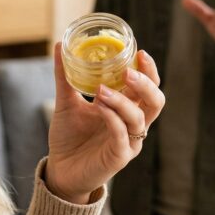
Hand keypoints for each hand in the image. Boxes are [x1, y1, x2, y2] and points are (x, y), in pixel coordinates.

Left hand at [45, 43, 164, 203]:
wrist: (59, 169)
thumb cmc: (69, 136)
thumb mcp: (66, 102)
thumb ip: (65, 76)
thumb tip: (59, 45)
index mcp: (126, 109)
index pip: (148, 87)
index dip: (149, 71)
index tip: (140, 52)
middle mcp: (132, 124)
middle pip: (155, 101)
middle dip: (146, 84)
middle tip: (128, 71)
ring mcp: (128, 142)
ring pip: (139, 118)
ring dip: (122, 101)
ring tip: (101, 89)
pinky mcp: (118, 157)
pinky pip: (122, 136)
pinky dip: (112, 119)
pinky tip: (99, 107)